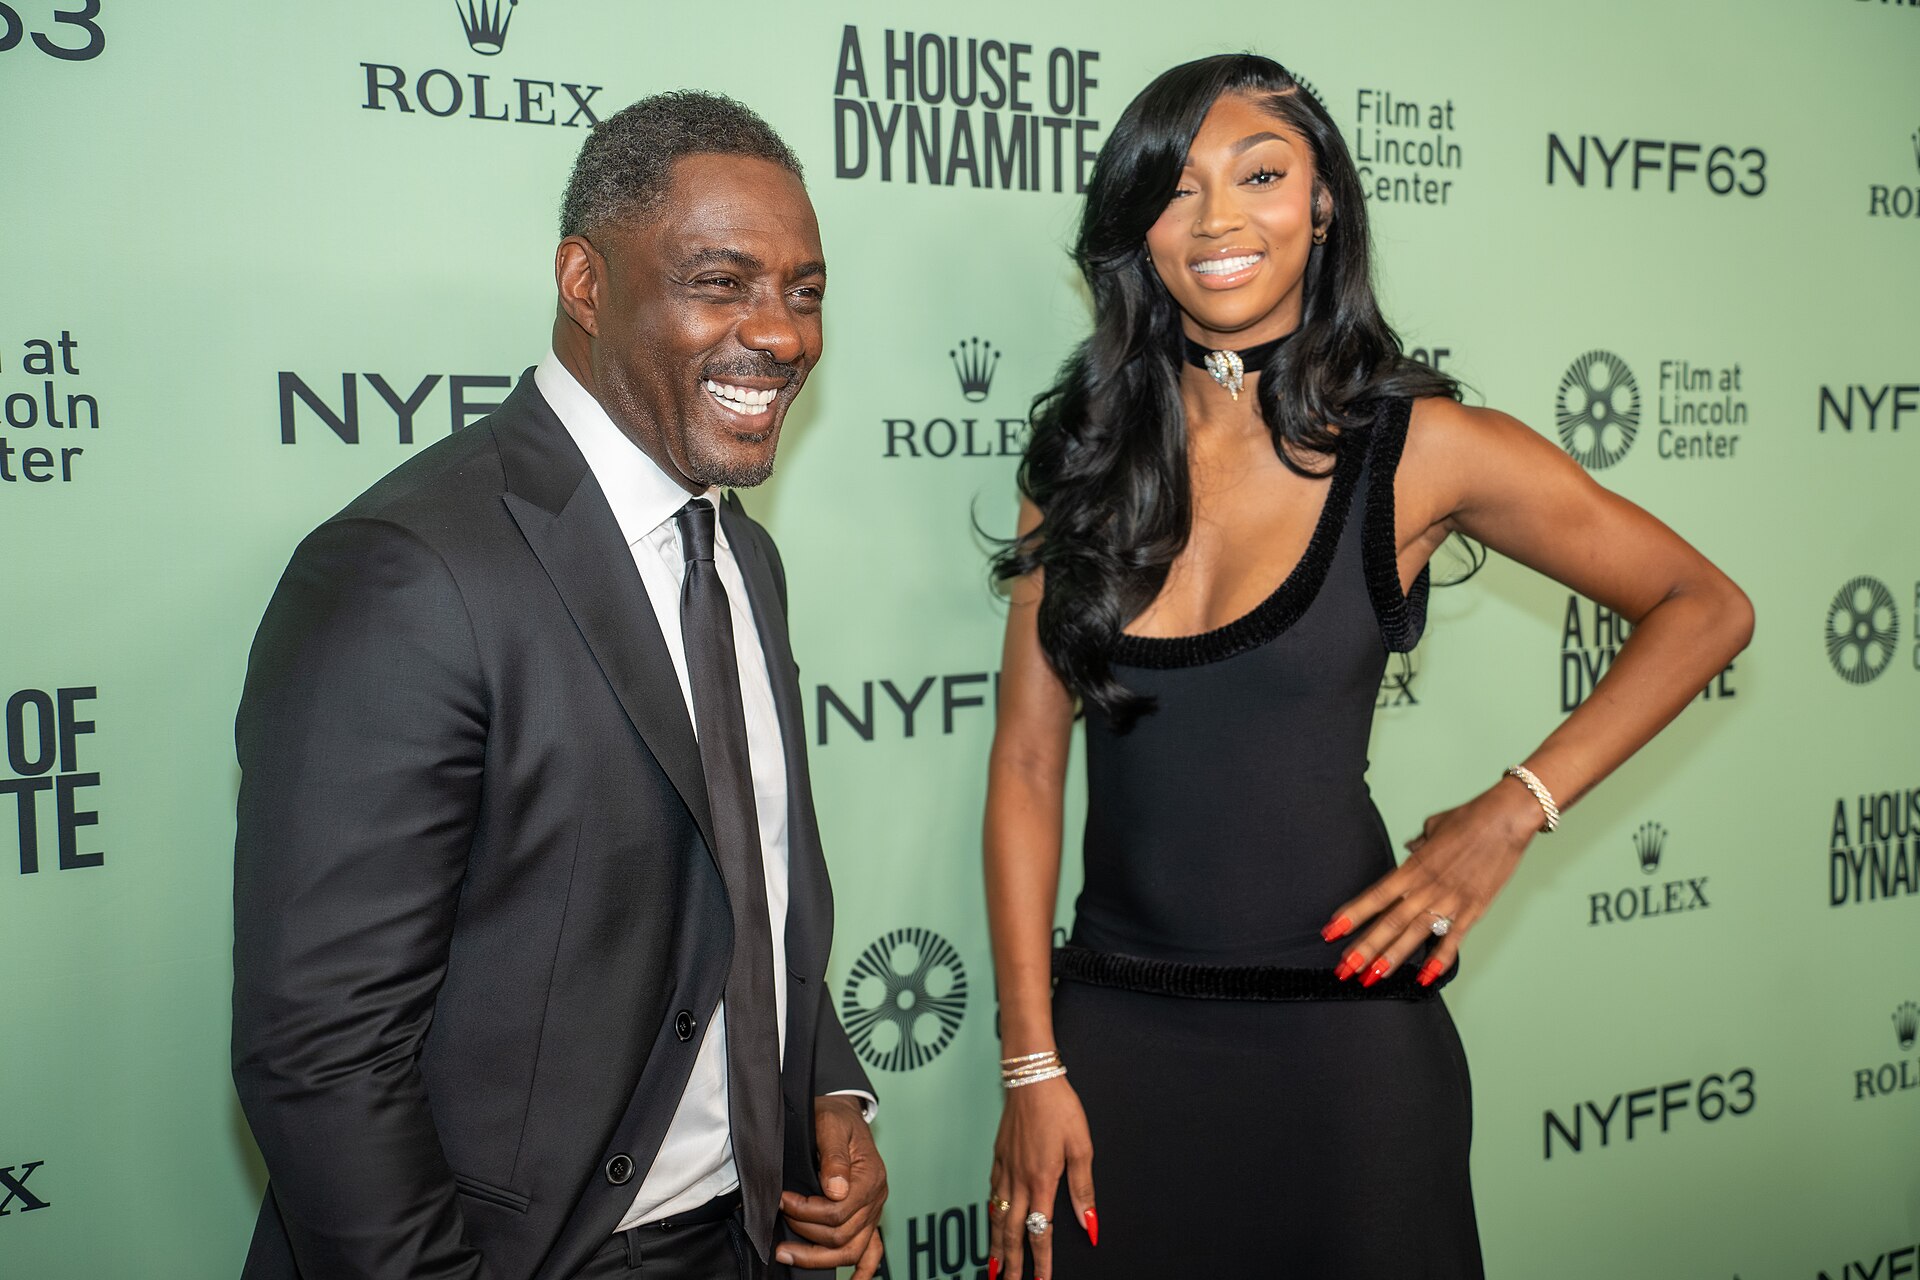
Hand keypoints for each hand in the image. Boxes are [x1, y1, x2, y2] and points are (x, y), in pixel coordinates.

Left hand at [777, 1095, 886, 1277]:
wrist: (842, 1115)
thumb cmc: (834, 1118)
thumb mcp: (830, 1125)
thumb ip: (834, 1157)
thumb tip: (835, 1190)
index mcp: (871, 1177)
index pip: (840, 1211)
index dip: (807, 1211)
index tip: (783, 1200)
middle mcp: (876, 1199)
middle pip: (842, 1235)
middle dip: (805, 1232)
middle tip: (778, 1217)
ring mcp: (873, 1212)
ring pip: (851, 1251)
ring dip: (818, 1258)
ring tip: (786, 1253)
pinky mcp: (867, 1219)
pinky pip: (871, 1252)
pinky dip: (863, 1272)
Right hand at [989, 1076, 1095, 1279]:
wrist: (1031, 1078)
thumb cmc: (1060, 1108)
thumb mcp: (1082, 1147)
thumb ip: (1083, 1189)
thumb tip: (1090, 1224)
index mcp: (1042, 1180)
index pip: (1040, 1231)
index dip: (1042, 1260)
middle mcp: (1019, 1179)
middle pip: (1013, 1232)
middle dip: (1012, 1262)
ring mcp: (1005, 1168)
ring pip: (998, 1216)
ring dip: (996, 1245)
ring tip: (994, 1267)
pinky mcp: (998, 1157)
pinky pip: (992, 1194)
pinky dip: (991, 1215)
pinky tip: (993, 1222)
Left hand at [1321, 778, 1543, 986]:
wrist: (1506, 819)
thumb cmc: (1470, 818)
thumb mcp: (1434, 827)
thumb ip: (1419, 843)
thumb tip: (1411, 848)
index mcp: (1413, 867)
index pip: (1375, 896)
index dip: (1352, 915)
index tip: (1331, 931)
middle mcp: (1427, 887)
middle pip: (1389, 922)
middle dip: (1365, 948)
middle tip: (1345, 968)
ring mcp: (1450, 901)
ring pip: (1415, 935)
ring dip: (1392, 958)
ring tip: (1372, 978)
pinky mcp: (1473, 910)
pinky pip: (1453, 941)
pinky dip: (1439, 961)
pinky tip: (1424, 979)